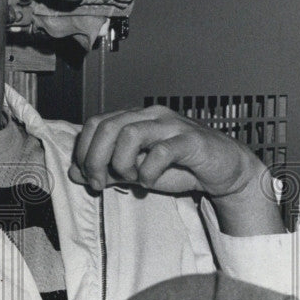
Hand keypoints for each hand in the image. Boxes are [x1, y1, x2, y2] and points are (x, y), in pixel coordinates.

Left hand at [69, 106, 283, 234]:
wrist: (224, 171)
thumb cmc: (181, 167)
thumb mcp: (136, 171)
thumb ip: (107, 171)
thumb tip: (75, 173)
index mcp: (134, 118)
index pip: (95, 123)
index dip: (84, 151)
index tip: (86, 178)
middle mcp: (150, 115)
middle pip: (106, 126)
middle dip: (95, 159)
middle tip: (99, 183)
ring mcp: (171, 125)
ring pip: (129, 133)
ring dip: (121, 162)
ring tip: (131, 178)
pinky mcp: (191, 141)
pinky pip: (161, 151)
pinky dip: (148, 170)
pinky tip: (150, 181)